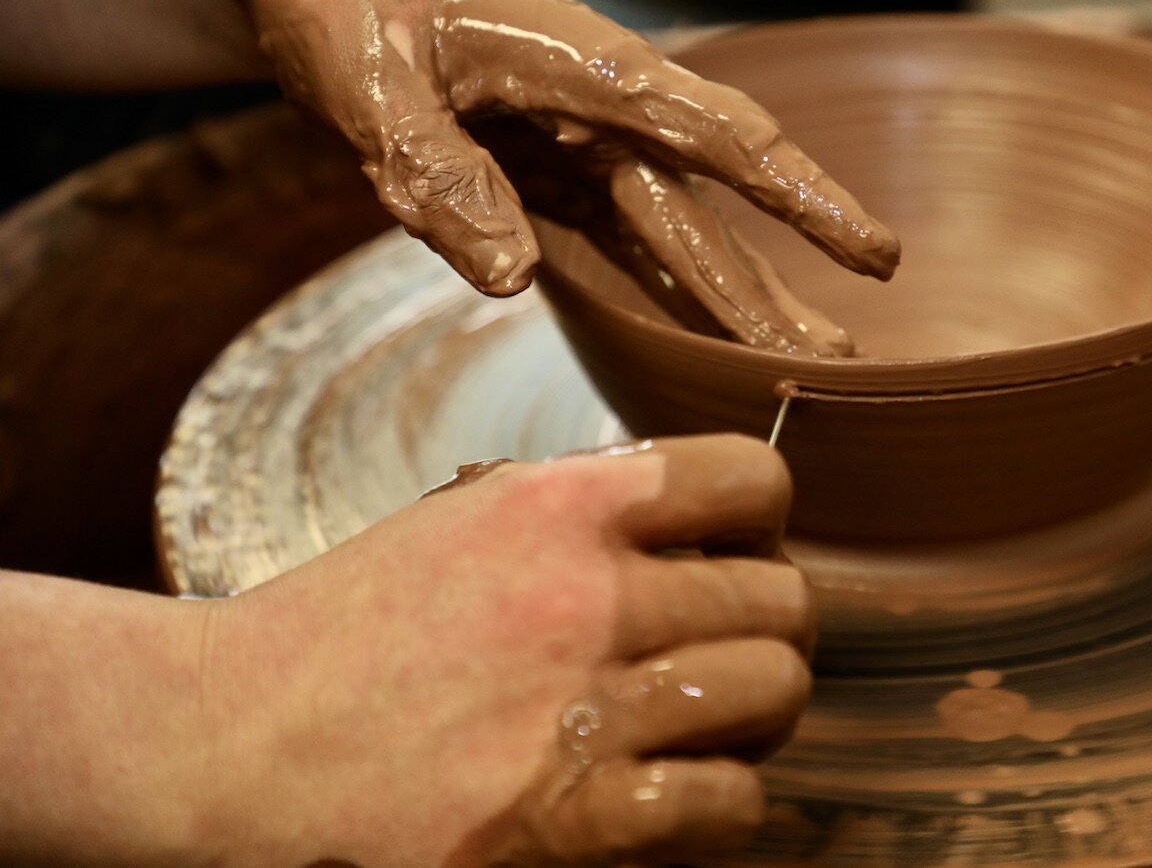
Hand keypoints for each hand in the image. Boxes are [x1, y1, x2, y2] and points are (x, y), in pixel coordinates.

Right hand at [191, 435, 813, 865]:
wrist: (225, 740)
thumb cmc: (345, 631)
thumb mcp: (463, 522)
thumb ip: (583, 515)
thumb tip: (702, 532)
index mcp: (558, 504)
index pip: (751, 476)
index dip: (763, 519)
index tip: (739, 551)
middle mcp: (583, 593)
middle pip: (783, 597)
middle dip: (768, 627)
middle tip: (728, 653)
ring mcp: (580, 707)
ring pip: (773, 692)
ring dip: (757, 714)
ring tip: (711, 724)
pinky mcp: (567, 817)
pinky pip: (728, 801)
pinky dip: (722, 802)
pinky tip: (676, 794)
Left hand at [206, 0, 898, 355]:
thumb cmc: (342, 0)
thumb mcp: (367, 83)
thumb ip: (439, 175)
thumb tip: (511, 279)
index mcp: (583, 66)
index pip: (719, 137)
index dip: (803, 199)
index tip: (876, 254)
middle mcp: (601, 112)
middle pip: (703, 213)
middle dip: (770, 290)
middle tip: (840, 366)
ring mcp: (577, 149)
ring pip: (672, 238)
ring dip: (732, 303)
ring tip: (801, 363)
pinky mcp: (544, 180)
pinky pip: (614, 247)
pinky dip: (662, 297)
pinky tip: (705, 344)